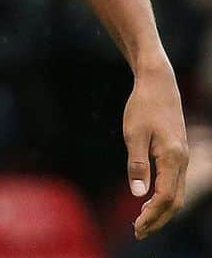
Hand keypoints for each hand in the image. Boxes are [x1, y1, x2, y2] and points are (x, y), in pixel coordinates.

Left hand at [124, 58, 187, 238]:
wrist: (158, 83)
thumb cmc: (143, 106)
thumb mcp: (133, 133)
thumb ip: (136, 163)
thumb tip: (137, 194)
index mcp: (172, 158)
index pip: (166, 197)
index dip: (152, 215)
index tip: (136, 226)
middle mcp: (182, 161)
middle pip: (175, 201)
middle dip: (158, 219)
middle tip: (138, 232)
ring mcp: (182, 157)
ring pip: (177, 193)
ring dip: (162, 210)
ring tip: (142, 222)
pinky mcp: (177, 152)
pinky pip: (174, 182)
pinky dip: (164, 197)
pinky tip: (150, 200)